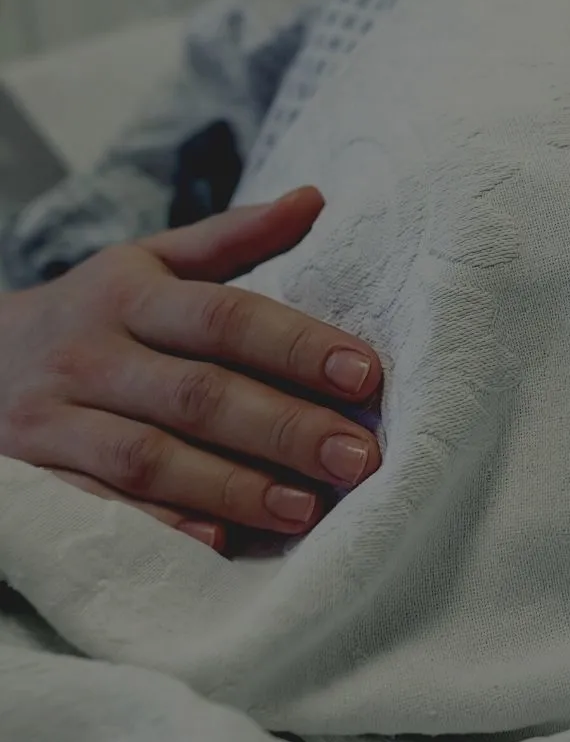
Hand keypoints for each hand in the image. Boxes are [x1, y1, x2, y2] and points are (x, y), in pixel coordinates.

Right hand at [0, 188, 381, 553]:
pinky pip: (99, 507)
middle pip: (197, 394)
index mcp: (129, 293)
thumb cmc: (93, 312)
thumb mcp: (147, 262)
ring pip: (149, 458)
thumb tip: (315, 198)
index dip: (296, 346)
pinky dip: (158, 527)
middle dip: (284, 428)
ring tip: (306, 508)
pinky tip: (218, 543)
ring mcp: (55, 418)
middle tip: (356, 457)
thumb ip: (231, 238)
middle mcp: (90, 353)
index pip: (223, 316)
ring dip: (232, 487)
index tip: (365, 374)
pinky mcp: (32, 476)